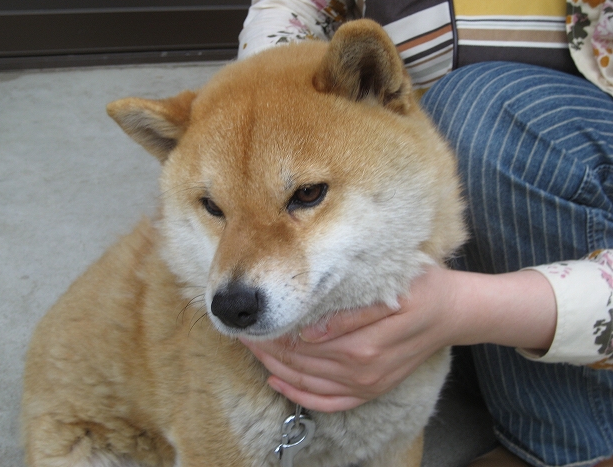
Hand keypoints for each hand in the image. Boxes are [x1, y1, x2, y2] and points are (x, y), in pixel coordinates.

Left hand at [240, 265, 458, 411]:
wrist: (452, 313)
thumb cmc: (421, 291)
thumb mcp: (389, 293)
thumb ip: (348, 315)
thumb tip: (309, 330)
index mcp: (363, 347)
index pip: (302, 345)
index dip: (272, 335)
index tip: (250, 322)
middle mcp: (362, 373)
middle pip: (300, 364)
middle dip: (267, 349)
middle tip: (241, 334)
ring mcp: (367, 386)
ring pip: (308, 383)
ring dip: (276, 368)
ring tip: (253, 351)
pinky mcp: (371, 390)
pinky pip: (329, 402)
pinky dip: (301, 395)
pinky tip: (280, 382)